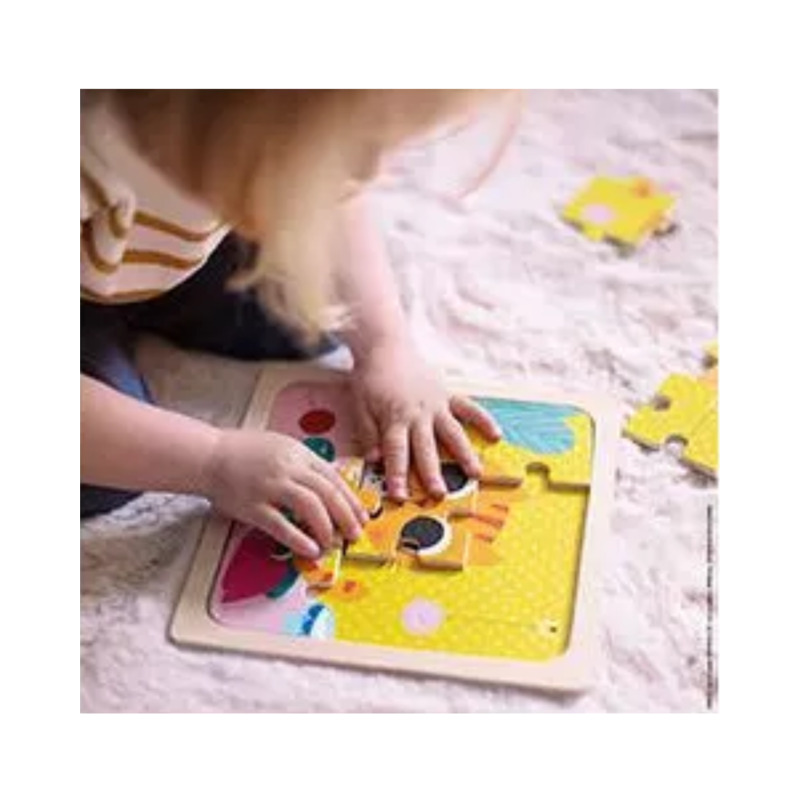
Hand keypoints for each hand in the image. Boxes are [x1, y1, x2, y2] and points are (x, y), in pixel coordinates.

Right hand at [202, 429, 367, 557]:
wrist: (209, 455)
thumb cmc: (245, 452)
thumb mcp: (282, 448)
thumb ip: (305, 465)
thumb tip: (331, 488)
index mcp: (299, 453)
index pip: (334, 478)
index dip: (352, 500)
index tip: (362, 516)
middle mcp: (288, 468)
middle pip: (328, 492)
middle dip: (347, 516)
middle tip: (356, 534)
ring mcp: (270, 486)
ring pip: (310, 506)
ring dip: (327, 527)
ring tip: (334, 543)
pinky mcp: (252, 506)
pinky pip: (280, 525)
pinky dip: (299, 538)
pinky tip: (311, 549)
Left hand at [350, 339, 501, 500]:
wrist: (386, 345)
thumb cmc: (371, 377)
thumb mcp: (361, 406)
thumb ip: (369, 434)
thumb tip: (374, 460)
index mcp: (395, 418)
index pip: (396, 452)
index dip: (397, 474)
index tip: (399, 495)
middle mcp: (419, 414)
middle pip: (426, 448)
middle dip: (432, 473)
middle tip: (439, 494)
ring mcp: (437, 404)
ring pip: (453, 432)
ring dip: (464, 454)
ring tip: (475, 474)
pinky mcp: (448, 394)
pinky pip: (469, 408)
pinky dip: (483, 420)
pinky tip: (496, 435)